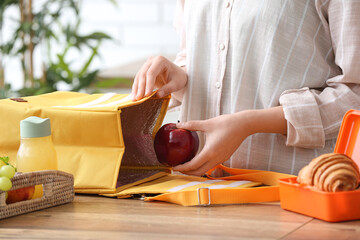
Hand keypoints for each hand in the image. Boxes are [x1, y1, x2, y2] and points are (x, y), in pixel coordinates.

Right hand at [131, 56, 187, 100]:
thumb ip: (168, 89)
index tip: (147, 95)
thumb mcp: (176, 84)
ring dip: (136, 89)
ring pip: (139, 77)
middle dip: (141, 88)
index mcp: (160, 60)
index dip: (148, 84)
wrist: (177, 75)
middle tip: (139, 99)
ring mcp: (146, 65)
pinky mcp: (144, 71)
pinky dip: (136, 88)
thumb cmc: (178, 77)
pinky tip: (135, 96)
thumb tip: (157, 95)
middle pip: (143, 74)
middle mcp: (151, 61)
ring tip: (135, 99)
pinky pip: (138, 80)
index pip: (151, 73)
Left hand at [172, 107, 286, 175]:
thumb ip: (191, 125)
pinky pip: (211, 166)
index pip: (193, 165)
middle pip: (199, 172)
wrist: (244, 125)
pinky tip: (197, 160)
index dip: (182, 168)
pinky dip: (202, 166)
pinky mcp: (224, 157)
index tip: (174, 167)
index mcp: (210, 152)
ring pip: (205, 170)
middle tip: (177, 169)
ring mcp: (221, 159)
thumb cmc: (226, 123)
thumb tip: (178, 124)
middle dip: (187, 173)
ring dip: (194, 170)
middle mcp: (216, 159)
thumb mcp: (207, 123)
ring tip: (185, 166)